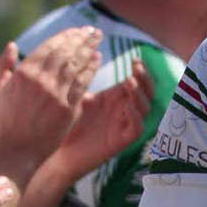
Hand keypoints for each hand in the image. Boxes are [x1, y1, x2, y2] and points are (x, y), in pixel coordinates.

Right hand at [0, 26, 101, 176]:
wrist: (17, 152)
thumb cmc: (4, 123)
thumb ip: (1, 66)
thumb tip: (11, 45)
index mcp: (23, 74)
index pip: (49, 47)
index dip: (64, 36)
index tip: (75, 30)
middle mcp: (41, 81)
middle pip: (66, 53)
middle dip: (81, 38)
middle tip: (92, 30)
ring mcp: (56, 95)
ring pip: (77, 65)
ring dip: (89, 49)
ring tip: (97, 39)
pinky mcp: (68, 109)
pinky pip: (83, 83)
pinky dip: (91, 68)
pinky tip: (97, 59)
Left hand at [50, 60, 153, 186]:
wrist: (58, 152)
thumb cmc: (67, 124)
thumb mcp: (77, 96)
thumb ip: (85, 78)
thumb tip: (88, 54)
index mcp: (116, 99)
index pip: (137, 81)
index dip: (140, 70)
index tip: (135, 59)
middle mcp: (124, 111)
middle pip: (147, 93)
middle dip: (145, 79)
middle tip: (137, 67)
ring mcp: (124, 126)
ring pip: (145, 110)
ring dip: (140, 94)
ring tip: (129, 82)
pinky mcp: (121, 142)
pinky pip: (137, 129)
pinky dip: (135, 116)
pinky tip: (126, 106)